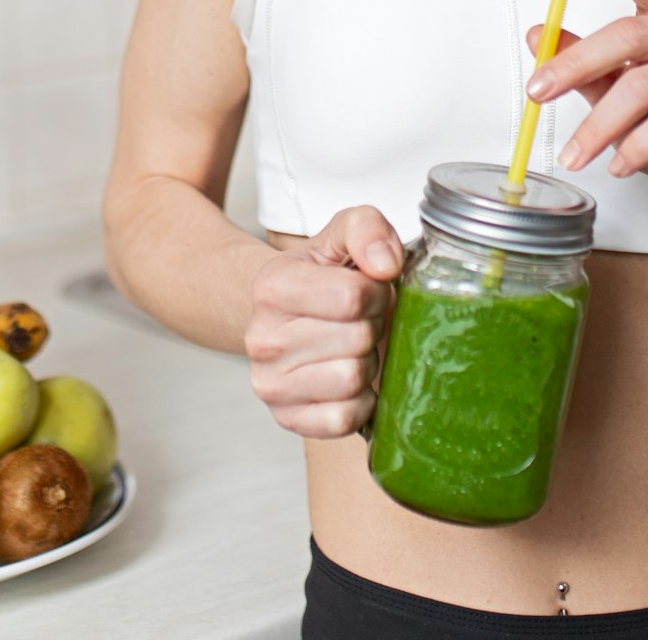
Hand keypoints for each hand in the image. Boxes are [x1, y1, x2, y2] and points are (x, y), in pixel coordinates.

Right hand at [244, 205, 402, 438]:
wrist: (291, 319)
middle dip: (372, 326)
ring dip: (367, 363)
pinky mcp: (288, 419)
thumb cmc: (325, 279)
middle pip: (357, 338)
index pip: (352, 295)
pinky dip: (360, 401)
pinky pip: (345, 418)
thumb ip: (366, 228)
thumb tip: (386, 264)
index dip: (376, 291)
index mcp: (272, 285)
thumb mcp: (342, 235)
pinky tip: (349, 380)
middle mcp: (262, 337)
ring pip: (353, 378)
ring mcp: (270, 384)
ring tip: (352, 347)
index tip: (366, 289)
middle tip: (360, 320)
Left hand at [524, 0, 647, 233]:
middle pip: (631, 33)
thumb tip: (539, 35)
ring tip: (574, 155)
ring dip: (598, 125)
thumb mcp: (617, 93)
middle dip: (576, 64)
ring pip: (645, 85)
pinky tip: (617, 166)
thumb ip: (584, 63)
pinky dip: (636, 148)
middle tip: (538, 91)